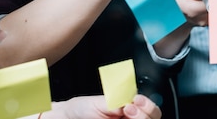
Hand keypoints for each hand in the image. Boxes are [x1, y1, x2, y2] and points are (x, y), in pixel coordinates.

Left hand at [44, 94, 160, 118]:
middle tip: (130, 107)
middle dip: (145, 113)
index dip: (148, 106)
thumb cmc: (82, 109)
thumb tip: (132, 99)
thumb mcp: (101, 101)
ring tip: (125, 112)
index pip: (150, 110)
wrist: (66, 117)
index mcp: (130, 109)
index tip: (136, 100)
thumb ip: (118, 101)